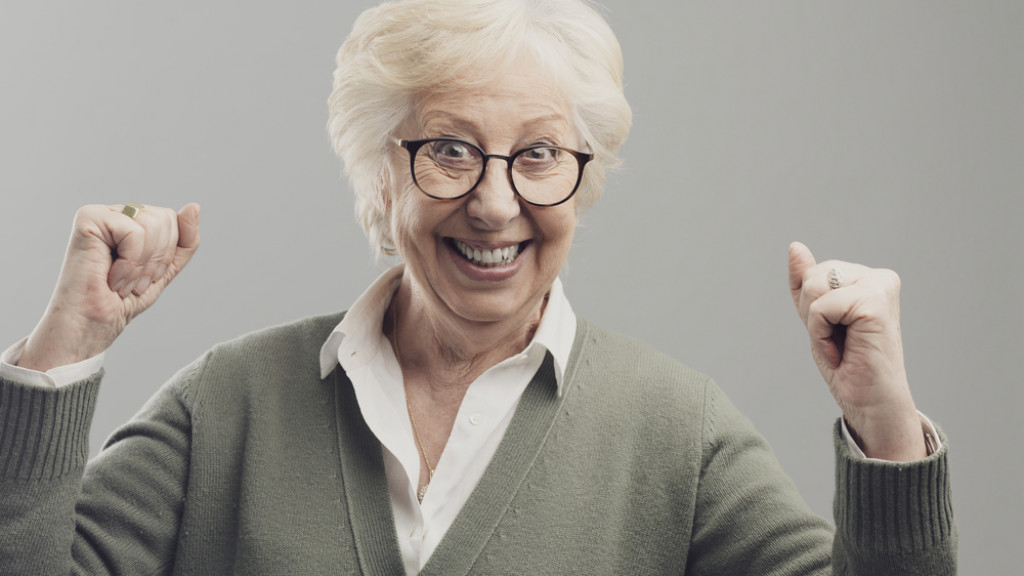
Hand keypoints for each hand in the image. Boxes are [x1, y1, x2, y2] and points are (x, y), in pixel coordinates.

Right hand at [19, 203, 200, 371]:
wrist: (91, 324)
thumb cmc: (122, 301)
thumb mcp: (165, 270)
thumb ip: (183, 241)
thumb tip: (194, 206)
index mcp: (133, 222)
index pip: (172, 220)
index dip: (167, 254)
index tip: (145, 278)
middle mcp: (117, 213)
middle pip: (165, 219)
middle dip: (157, 259)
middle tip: (134, 282)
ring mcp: (102, 213)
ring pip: (153, 223)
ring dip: (143, 264)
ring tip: (122, 281)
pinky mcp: (88, 218)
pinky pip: (135, 232)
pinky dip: (130, 262)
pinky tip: (111, 276)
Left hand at [787, 241, 925, 460]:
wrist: (870, 404)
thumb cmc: (847, 365)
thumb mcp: (817, 317)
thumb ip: (806, 282)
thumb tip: (795, 246)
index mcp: (869, 277)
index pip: (813, 273)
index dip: (811, 308)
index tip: (837, 332)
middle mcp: (880, 277)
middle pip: (812, 276)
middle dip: (812, 314)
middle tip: (839, 341)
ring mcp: (881, 287)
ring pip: (815, 288)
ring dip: (817, 325)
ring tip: (842, 344)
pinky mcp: (876, 303)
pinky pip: (821, 307)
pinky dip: (822, 334)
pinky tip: (844, 350)